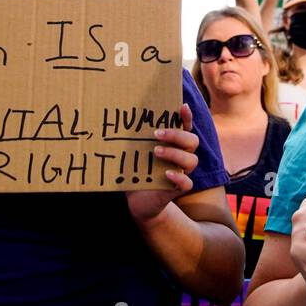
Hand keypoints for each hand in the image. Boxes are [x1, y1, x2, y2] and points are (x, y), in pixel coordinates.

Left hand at [126, 103, 199, 224]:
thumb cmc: (137, 170)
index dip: (186, 117)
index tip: (181, 106)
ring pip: (192, 160)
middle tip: (156, 134)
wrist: (137, 200)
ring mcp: (181, 172)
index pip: (186, 127)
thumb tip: (114, 115)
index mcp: (174, 144)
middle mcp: (181, 156)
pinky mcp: (177, 189)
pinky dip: (179, 177)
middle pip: (192, 141)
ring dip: (175, 154)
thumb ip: (133, 138)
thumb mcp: (135, 152)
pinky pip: (187, 183)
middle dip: (176, 135)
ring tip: (156, 152)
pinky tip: (166, 174)